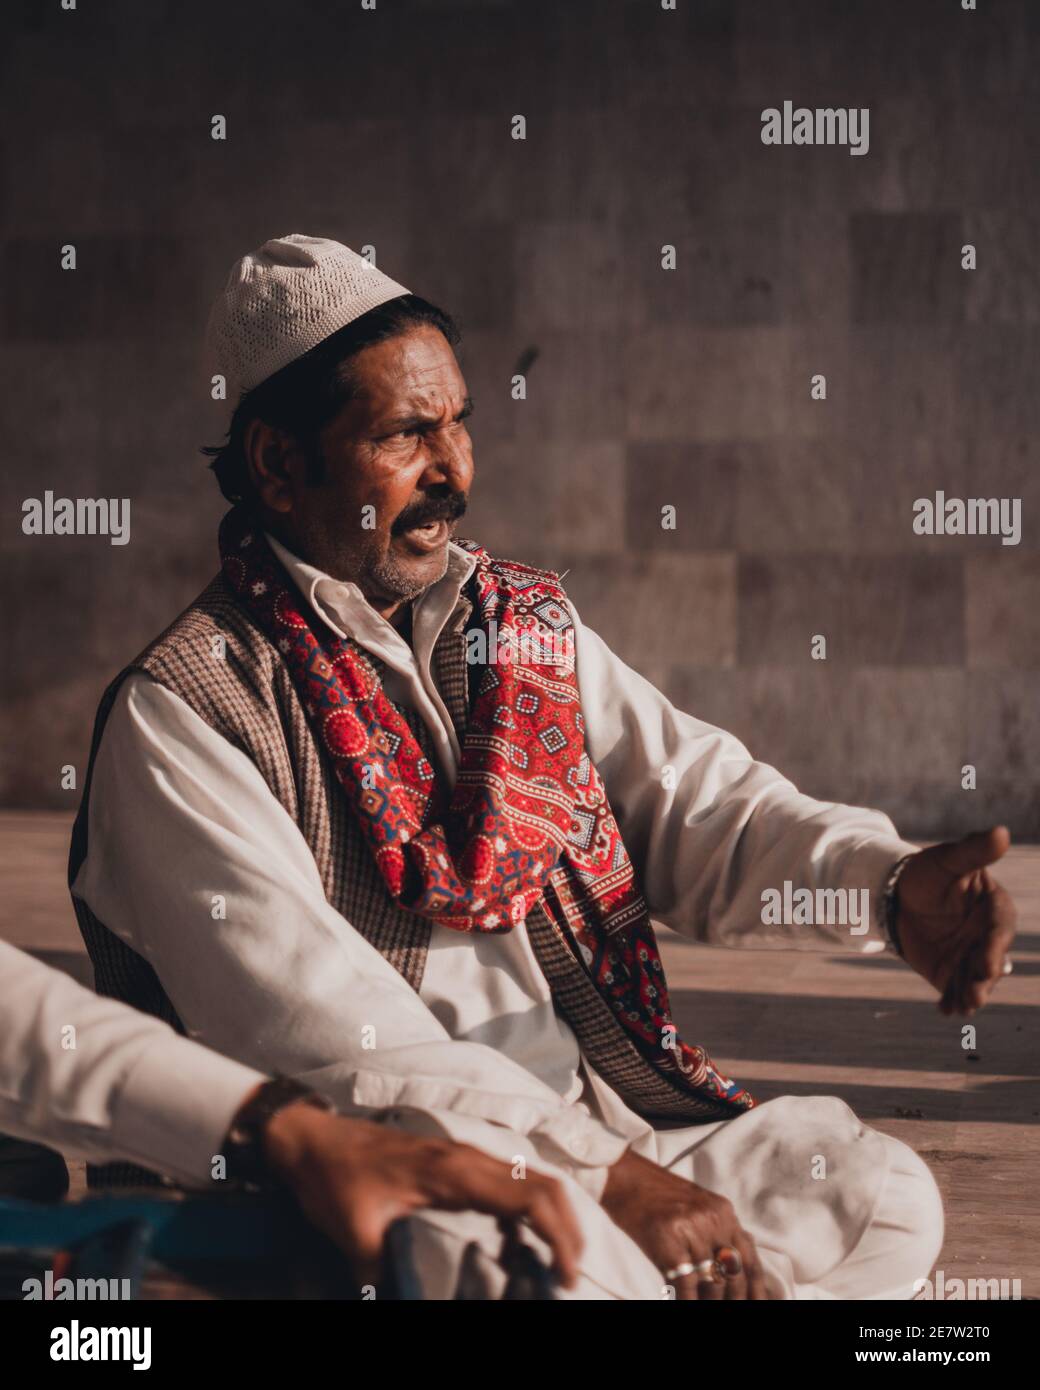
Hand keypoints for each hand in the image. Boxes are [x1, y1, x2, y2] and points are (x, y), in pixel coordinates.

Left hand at [260, 1102, 582, 1287]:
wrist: (311, 1138)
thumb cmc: (334, 1178)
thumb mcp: (354, 1232)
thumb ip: (384, 1270)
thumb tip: (401, 1300)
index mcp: (454, 1170)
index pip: (529, 1195)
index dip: (559, 1234)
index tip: (565, 1275)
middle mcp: (469, 1157)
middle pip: (544, 1184)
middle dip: (569, 1230)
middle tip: (569, 1278)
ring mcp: (464, 1155)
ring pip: (531, 1179)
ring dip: (554, 1218)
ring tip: (555, 1264)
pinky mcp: (454, 1162)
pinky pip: (509, 1182)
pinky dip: (530, 1210)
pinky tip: (521, 1243)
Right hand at [600, 1150, 767, 1299]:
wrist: (623, 1177)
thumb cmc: (656, 1195)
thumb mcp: (697, 1207)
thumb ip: (719, 1232)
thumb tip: (734, 1269)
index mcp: (724, 1212)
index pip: (749, 1259)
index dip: (756, 1289)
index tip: (758, 1304)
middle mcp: (713, 1219)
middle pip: (734, 1274)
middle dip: (734, 1299)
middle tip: (732, 1309)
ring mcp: (691, 1229)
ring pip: (713, 1283)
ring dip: (711, 1301)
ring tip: (708, 1305)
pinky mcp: (668, 1241)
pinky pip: (687, 1285)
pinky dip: (690, 1301)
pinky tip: (686, 1303)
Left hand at [895, 827, 1016, 1016]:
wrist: (898, 894)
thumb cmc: (929, 873)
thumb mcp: (948, 860)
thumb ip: (974, 851)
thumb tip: (1001, 831)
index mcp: (994, 908)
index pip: (999, 930)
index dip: (995, 947)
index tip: (987, 963)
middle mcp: (987, 937)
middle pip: (991, 960)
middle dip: (984, 979)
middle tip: (976, 994)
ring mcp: (971, 956)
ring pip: (976, 979)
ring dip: (971, 994)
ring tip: (963, 1007)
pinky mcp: (951, 971)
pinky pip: (954, 989)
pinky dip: (951, 1000)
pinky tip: (945, 1011)